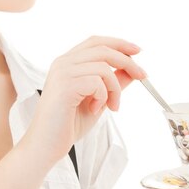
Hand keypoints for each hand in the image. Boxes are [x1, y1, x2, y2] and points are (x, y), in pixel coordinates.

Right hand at [26, 35, 146, 162]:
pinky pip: (97, 82)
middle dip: (128, 62)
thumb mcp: (98, 100)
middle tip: (143, 76)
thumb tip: (132, 70)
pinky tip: (95, 109)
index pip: (96, 42)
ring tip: (112, 106)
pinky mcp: (65, 85)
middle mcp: (63, 63)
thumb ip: (112, 83)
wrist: (45, 145)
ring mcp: (63, 73)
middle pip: (103, 49)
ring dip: (115, 89)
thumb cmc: (67, 125)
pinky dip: (104, 97)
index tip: (137, 51)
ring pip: (104, 67)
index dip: (118, 43)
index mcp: (67, 63)